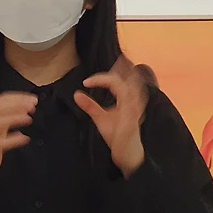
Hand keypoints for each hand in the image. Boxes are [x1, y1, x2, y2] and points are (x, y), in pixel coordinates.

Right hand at [0, 91, 35, 203]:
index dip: (19, 97)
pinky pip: (3, 142)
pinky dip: (14, 139)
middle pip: (0, 107)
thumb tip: (26, 107)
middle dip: (18, 104)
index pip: (3, 99)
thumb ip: (7, 114)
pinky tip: (24, 138)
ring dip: (15, 118)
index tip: (32, 99)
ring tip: (28, 119)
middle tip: (33, 105)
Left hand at [75, 55, 148, 177]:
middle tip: (121, 57)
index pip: (117, 82)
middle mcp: (132, 103)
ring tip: (125, 68)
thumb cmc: (117, 136)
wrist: (126, 154)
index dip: (103, 78)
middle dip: (127, 69)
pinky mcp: (132, 122)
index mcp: (126, 100)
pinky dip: (129, 99)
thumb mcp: (100, 118)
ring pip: (135, 91)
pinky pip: (132, 108)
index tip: (86, 81)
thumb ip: (90, 106)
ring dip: (131, 79)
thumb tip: (77, 94)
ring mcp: (134, 112)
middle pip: (132, 81)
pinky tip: (125, 92)